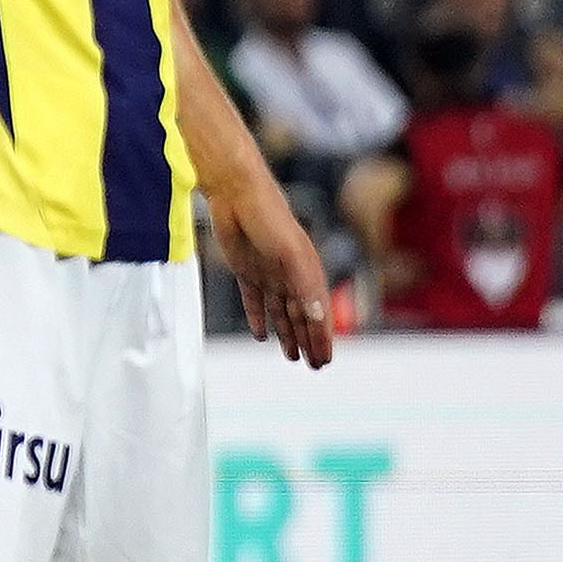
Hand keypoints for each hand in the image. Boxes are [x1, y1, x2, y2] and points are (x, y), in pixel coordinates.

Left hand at [222, 193, 337, 368]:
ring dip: (287, 334)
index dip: (322, 337)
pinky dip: (259, 318)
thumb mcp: (290, 253)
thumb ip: (304, 283)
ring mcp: (268, 273)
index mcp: (308, 271)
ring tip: (292, 357)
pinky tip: (260, 336)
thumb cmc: (268, 219)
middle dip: (309, 341)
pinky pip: (254, 300)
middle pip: (302, 316)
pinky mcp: (245, 269)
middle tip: (314, 367)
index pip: (318, 313)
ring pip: (281, 312)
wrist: (237, 194)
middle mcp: (290, 275)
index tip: (325, 360)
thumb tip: (316, 315)